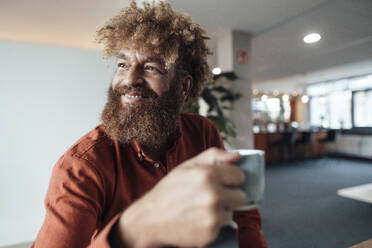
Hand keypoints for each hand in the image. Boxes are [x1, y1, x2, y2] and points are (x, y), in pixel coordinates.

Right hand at [117, 148, 245, 247]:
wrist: (150, 219)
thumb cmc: (169, 191)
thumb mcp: (187, 166)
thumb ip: (214, 156)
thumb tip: (237, 156)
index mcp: (208, 174)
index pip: (239, 175)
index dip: (230, 178)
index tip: (222, 181)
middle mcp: (213, 195)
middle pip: (241, 196)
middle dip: (229, 195)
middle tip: (212, 195)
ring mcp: (212, 216)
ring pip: (232, 211)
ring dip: (221, 210)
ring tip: (201, 208)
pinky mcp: (211, 234)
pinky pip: (223, 225)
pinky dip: (214, 223)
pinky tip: (198, 219)